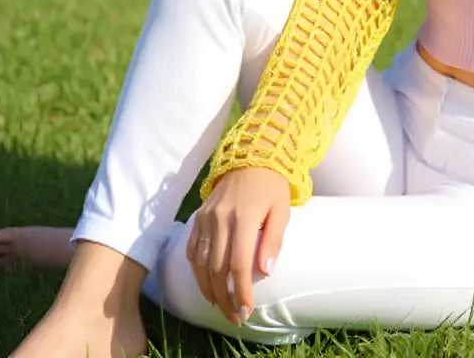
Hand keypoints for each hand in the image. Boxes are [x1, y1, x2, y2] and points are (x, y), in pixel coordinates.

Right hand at [187, 167, 290, 325]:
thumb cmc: (271, 185)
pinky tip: (205, 282)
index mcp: (243, 218)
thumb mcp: (282, 209)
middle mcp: (220, 219)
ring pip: (200, 263)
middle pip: (216, 269)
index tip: (246, 310)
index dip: (240, 291)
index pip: (238, 265)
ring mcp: (206, 218)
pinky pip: (192, 249)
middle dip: (224, 298)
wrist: (251, 157)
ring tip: (219, 305)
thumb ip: (273, 240)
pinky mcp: (198, 216)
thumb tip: (266, 271)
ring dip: (207, 289)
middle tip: (234, 316)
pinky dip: (196, 269)